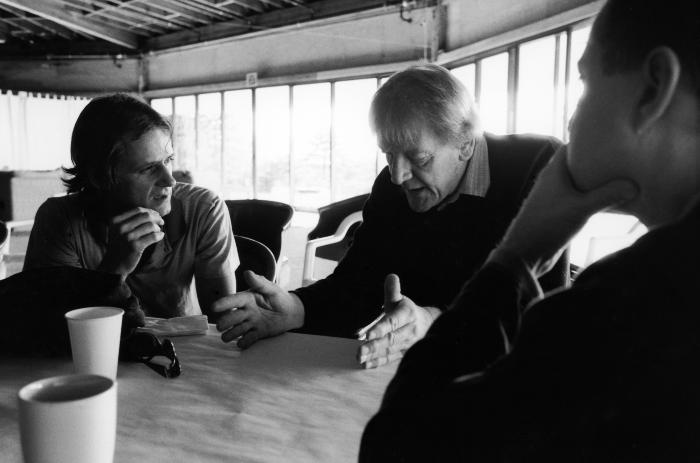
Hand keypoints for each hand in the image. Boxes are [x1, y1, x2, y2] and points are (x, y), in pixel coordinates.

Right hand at [98, 208, 164, 277]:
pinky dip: (160, 235)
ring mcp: (128, 237)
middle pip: (146, 216)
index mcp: (116, 220)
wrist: (114, 264)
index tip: (156, 215)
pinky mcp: (135, 246)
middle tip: (161, 222)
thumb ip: (131, 220)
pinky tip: (160, 236)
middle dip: (157, 218)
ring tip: (158, 231)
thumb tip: (152, 212)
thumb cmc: (120, 245)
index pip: (138, 210)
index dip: (150, 211)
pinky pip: (153, 236)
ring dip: (158, 228)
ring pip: (151, 226)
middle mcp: (121, 227)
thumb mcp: (118, 229)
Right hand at [212, 271, 304, 348]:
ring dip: (231, 334)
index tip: (214, 307)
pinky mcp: (256, 334)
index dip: (224, 304)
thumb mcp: (272, 289)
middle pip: (231, 318)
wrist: (292, 312)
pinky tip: (243, 343)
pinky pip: (246, 340)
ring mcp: (250, 324)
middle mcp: (246, 312)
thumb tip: (247, 273)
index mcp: (247, 299)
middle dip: (224, 322)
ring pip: (235, 331)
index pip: (233, 301)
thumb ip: (260, 283)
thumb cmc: (280, 298)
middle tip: (221, 326)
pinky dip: (243, 343)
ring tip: (229, 337)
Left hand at [357, 274, 439, 368]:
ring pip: (389, 351)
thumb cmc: (408, 311)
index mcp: (408, 314)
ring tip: (359, 358)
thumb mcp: (401, 300)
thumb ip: (393, 290)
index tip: (368, 334)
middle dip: (374, 346)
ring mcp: (407, 344)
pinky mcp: (404, 354)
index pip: (393, 322)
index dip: (381, 328)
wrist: (429, 325)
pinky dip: (378, 362)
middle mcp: (409, 331)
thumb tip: (391, 276)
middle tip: (359, 351)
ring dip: (374, 355)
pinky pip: (390, 359)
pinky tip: (366, 364)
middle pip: (391, 339)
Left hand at [496, 146, 637, 276]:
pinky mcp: (558, 212)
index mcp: (553, 172)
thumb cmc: (548, 225)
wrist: (526, 254)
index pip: (570, 146)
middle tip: (623, 156)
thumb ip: (606, 196)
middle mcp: (552, 181)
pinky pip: (578, 198)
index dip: (587, 139)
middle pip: (576, 164)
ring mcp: (554, 197)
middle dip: (596, 160)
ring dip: (596, 181)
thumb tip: (634, 185)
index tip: (610, 136)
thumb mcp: (581, 208)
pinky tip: (610, 200)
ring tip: (622, 176)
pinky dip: (592, 196)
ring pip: (578, 183)